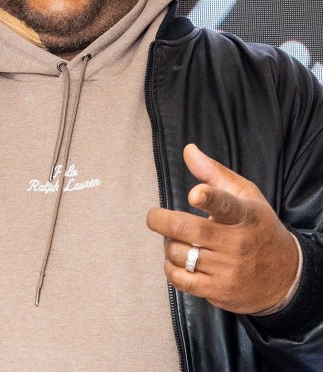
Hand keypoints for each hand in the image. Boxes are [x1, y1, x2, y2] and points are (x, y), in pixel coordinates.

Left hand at [146, 144, 298, 314]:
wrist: (286, 276)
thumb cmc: (258, 228)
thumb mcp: (246, 196)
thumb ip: (214, 173)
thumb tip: (188, 150)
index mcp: (245, 215)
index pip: (226, 205)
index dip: (209, 198)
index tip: (195, 194)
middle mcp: (237, 243)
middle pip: (188, 230)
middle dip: (161, 221)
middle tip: (154, 217)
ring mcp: (228, 269)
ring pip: (179, 253)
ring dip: (169, 245)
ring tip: (176, 240)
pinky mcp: (219, 290)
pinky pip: (180, 279)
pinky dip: (170, 269)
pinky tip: (176, 261)